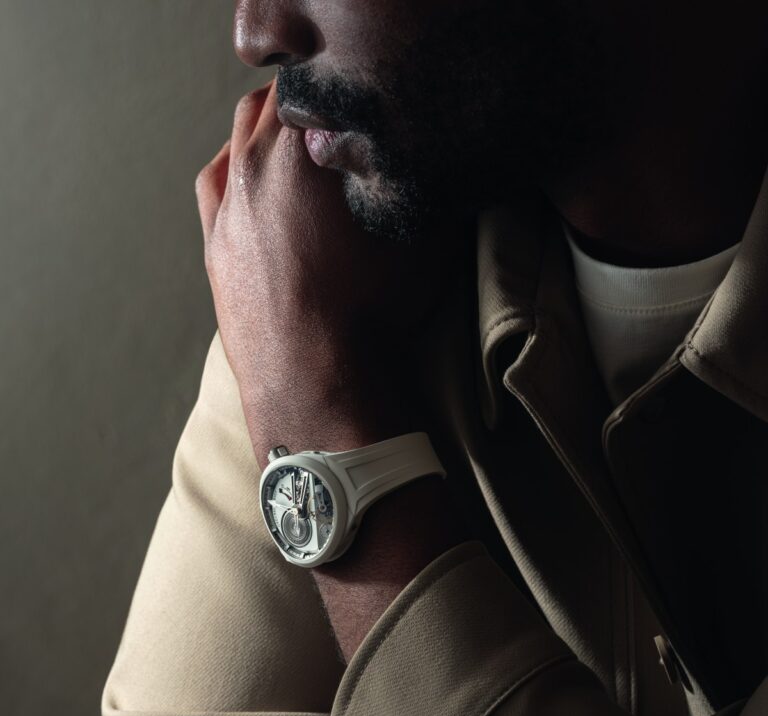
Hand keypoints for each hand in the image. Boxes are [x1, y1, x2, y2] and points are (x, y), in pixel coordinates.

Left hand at [195, 80, 461, 465]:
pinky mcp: (213, 243)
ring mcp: (226, 205)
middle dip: (304, 100)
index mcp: (301, 149)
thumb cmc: (372, 310)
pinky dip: (236, 166)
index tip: (364, 95)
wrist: (313, 377)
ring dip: (267, 129)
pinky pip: (216, 181)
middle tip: (337, 117)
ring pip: (239, 135)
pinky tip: (252, 175)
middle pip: (273, 100)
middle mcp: (254, 165)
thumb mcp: (420, 242)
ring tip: (299, 144)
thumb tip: (432, 160)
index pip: (314, 81)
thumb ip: (419, 187)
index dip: (343, 84)